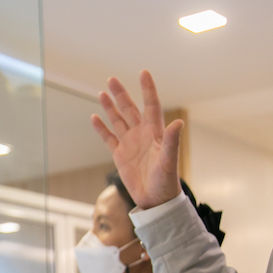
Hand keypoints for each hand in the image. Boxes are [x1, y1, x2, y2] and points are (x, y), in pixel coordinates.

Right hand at [90, 70, 183, 208]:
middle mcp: (142, 134)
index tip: (143, 73)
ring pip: (118, 120)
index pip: (151, 105)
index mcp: (155, 133)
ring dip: (111, 107)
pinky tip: (95, 118)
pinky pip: (108, 138)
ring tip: (102, 93)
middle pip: (130, 109)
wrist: (156, 200)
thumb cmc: (166, 182)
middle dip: (121, 94)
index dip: (147, 89)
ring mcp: (130, 144)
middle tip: (112, 79)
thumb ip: (171, 141)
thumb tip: (178, 122)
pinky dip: (101, 128)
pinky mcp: (120, 155)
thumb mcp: (169, 161)